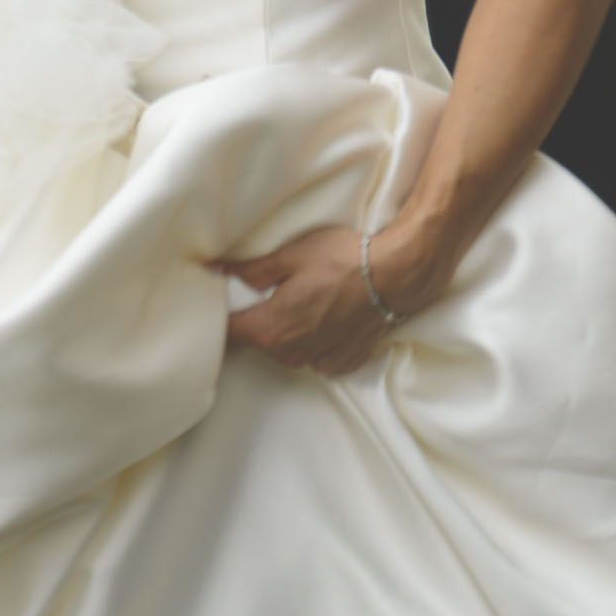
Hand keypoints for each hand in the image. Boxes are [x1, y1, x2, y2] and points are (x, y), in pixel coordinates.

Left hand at [217, 222, 430, 374]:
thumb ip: (252, 269)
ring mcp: (319, 359)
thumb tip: (219, 271)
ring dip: (289, 332)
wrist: (396, 276)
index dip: (224, 313)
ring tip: (303, 303)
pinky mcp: (344, 359)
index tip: (226, 299)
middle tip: (270, 292)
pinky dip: (317, 342)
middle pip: (260, 341)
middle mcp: (292, 352)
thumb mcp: (291, 255)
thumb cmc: (344, 262)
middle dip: (259, 320)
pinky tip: (327, 319)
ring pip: (289, 351)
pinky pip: (319, 357)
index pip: (231, 330)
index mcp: (272, 328)